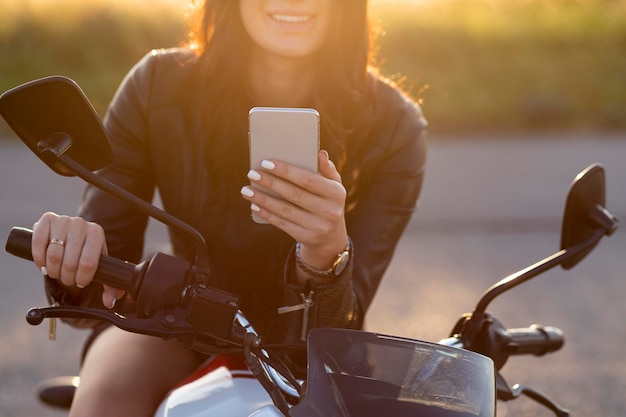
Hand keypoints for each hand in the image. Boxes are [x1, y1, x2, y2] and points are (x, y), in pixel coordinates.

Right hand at [31, 212, 123, 307]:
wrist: (71, 238)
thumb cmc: (86, 255)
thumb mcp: (101, 269)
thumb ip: (111, 288)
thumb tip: (109, 302)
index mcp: (97, 233)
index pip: (88, 263)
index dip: (81, 278)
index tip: (80, 283)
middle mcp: (81, 224)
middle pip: (70, 262)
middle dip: (67, 277)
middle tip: (67, 278)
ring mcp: (63, 220)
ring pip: (53, 256)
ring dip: (53, 270)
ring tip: (57, 271)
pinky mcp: (46, 219)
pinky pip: (38, 244)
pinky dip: (39, 259)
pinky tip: (44, 264)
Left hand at [241, 151, 347, 277]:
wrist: (331, 237)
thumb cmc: (328, 202)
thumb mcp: (333, 186)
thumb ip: (327, 170)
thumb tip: (320, 154)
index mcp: (337, 193)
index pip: (308, 179)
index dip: (286, 171)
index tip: (266, 162)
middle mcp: (330, 211)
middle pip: (294, 194)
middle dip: (270, 183)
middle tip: (252, 174)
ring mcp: (318, 227)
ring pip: (285, 210)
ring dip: (263, 199)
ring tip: (247, 190)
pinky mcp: (307, 238)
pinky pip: (282, 224)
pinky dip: (267, 213)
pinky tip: (255, 205)